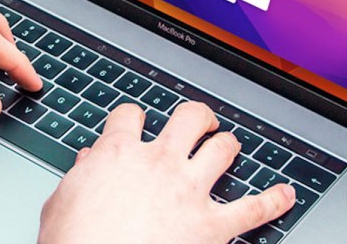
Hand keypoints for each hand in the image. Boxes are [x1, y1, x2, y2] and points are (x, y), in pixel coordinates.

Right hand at [39, 102, 294, 243]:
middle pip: (188, 119)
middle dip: (197, 117)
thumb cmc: (74, 242)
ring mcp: (189, 191)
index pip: (130, 115)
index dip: (133, 117)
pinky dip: (274, 201)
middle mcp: (159, 163)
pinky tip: (285, 195)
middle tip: (199, 123)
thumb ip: (79, 176)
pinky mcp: (212, 226)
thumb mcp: (61, 203)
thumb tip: (88, 162)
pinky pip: (253, 209)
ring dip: (228, 145)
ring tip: (229, 145)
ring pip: (223, 150)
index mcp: (118, 154)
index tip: (136, 123)